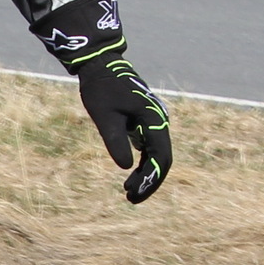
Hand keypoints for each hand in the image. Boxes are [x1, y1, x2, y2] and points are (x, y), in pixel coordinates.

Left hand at [74, 47, 171, 203]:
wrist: (101, 66)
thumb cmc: (101, 90)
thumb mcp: (105, 118)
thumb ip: (115, 141)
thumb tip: (126, 167)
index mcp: (154, 120)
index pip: (160, 157)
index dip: (150, 179)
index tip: (133, 193)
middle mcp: (159, 121)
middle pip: (162, 159)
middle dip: (149, 181)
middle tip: (130, 198)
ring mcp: (154, 121)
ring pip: (157, 154)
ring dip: (146, 174)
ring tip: (129, 191)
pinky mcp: (145, 122)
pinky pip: (150, 147)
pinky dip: (143, 163)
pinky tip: (132, 175)